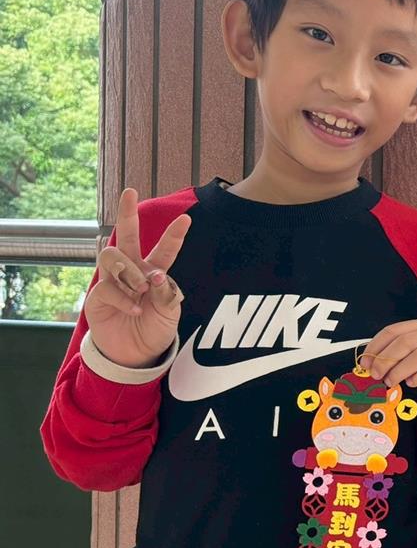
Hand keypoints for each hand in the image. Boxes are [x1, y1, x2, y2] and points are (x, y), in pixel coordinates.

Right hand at [84, 188, 191, 368]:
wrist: (135, 354)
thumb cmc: (155, 329)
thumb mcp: (170, 313)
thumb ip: (167, 293)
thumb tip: (157, 274)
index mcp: (155, 272)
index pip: (165, 250)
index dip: (174, 235)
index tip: (186, 219)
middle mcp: (132, 271)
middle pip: (127, 236)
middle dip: (127, 213)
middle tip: (129, 192)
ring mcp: (113, 280)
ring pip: (114, 256)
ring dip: (130, 270)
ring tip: (141, 288)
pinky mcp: (98, 295)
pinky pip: (107, 286)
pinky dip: (124, 297)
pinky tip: (135, 309)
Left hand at [361, 319, 416, 400]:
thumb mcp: (409, 358)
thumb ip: (392, 358)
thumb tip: (368, 366)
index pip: (392, 331)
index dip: (376, 347)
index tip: (365, 363)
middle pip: (405, 342)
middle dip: (386, 360)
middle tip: (376, 375)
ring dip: (400, 371)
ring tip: (390, 381)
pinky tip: (411, 383)